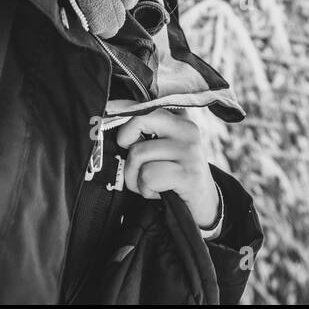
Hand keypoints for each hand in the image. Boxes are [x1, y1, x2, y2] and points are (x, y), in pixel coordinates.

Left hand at [113, 109, 220, 228]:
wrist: (204, 205)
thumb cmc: (173, 174)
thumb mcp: (162, 146)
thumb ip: (144, 130)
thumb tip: (107, 119)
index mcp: (179, 117)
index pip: (143, 104)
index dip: (119, 109)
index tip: (105, 113)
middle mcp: (187, 128)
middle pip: (138, 119)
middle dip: (126, 143)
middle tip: (135, 161)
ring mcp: (189, 150)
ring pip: (139, 153)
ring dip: (135, 176)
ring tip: (151, 182)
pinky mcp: (189, 174)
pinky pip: (149, 175)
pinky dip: (146, 189)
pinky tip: (159, 191)